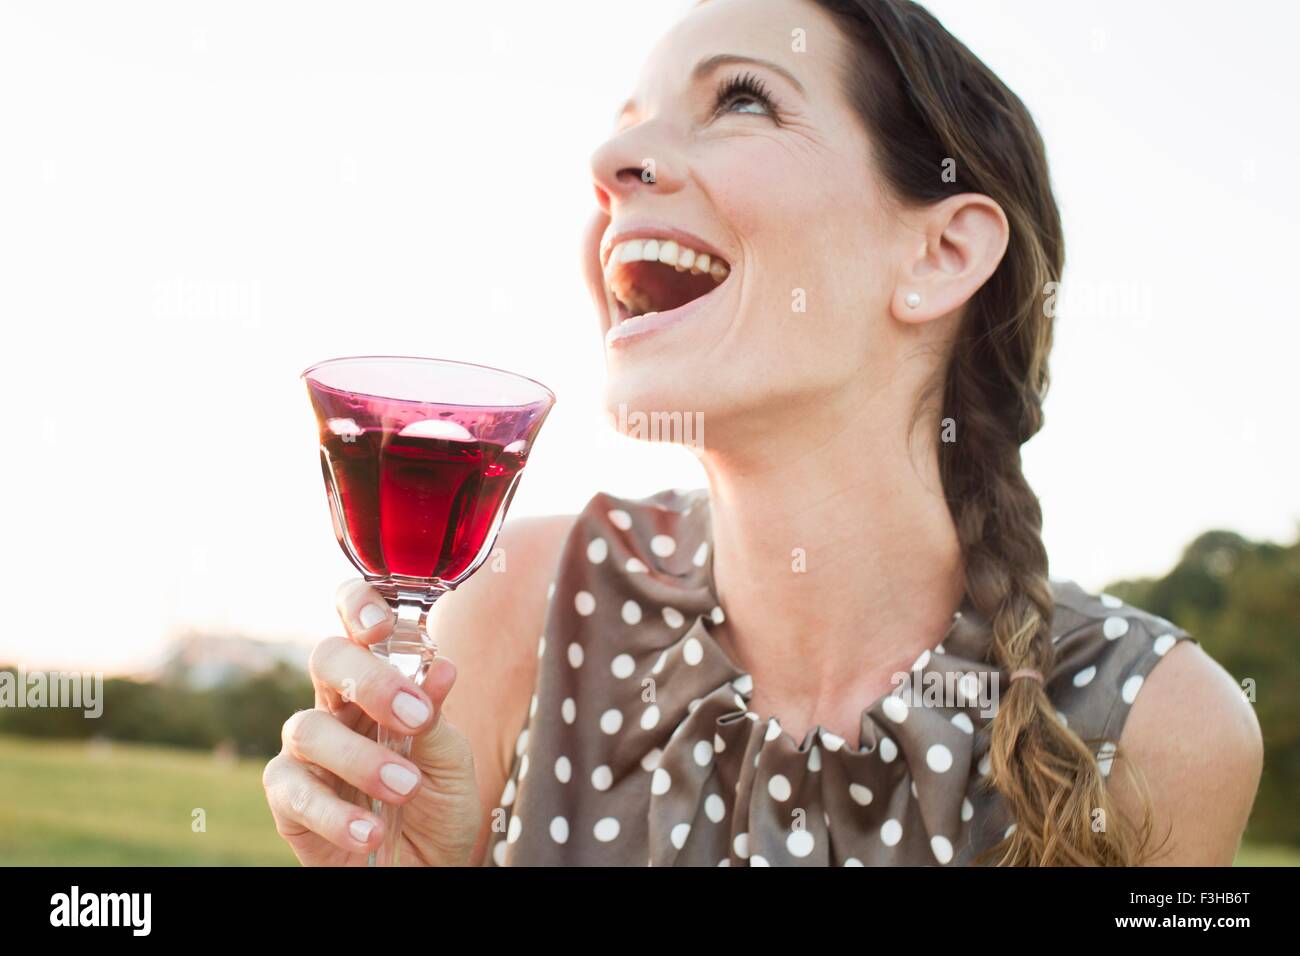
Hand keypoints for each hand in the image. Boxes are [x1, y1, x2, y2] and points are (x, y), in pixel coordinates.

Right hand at [263, 580, 481, 865]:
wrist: (429, 870)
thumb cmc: (438, 806)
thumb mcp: (451, 759)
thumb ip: (436, 715)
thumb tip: (441, 666)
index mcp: (377, 684)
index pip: (354, 626)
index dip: (357, 608)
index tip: (381, 626)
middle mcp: (335, 707)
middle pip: (325, 660)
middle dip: (369, 681)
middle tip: (412, 717)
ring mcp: (306, 752)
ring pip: (308, 728)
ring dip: (362, 759)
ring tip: (405, 788)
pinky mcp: (287, 801)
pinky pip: (294, 793)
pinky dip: (336, 814)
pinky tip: (370, 832)